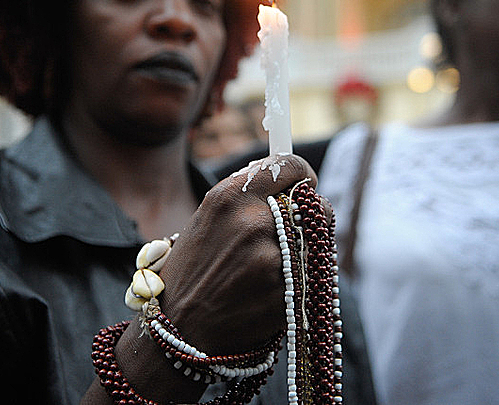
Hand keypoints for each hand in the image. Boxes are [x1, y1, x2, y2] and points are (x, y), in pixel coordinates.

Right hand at [82, 154, 322, 404]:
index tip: (304, 183)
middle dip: (309, 216)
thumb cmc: (193, 270)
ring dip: (307, 247)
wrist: (180, 331)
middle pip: (314, 205)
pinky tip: (275, 285)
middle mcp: (252, 222)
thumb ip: (249, 196)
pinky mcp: (286, 291)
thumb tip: (290, 179)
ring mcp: (270, 259)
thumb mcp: (210, 217)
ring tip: (278, 261)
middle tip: (295, 228)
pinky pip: (312, 272)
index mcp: (229, 197)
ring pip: (318, 242)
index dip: (302, 175)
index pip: (290, 167)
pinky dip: (303, 276)